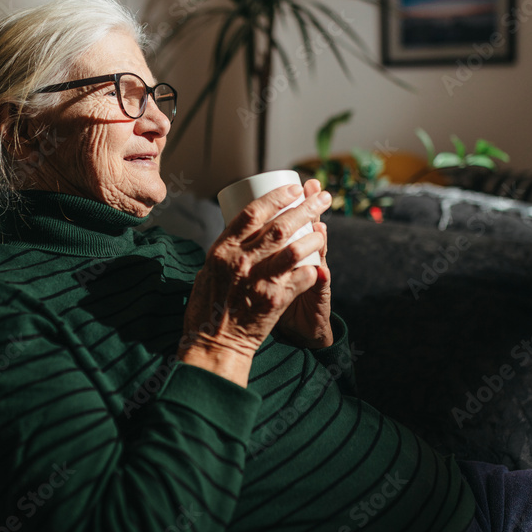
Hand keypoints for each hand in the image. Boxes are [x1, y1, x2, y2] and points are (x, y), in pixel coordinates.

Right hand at [178, 183, 330, 385]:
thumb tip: (245, 231)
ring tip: (323, 229)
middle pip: (279, 226)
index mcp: (222, 249)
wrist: (213, 343)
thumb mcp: (207, 269)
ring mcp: (258, 280)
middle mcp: (241, 261)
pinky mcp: (274, 300)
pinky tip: (316, 265)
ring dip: (314, 237)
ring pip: (294, 250)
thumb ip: (227, 251)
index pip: (252, 212)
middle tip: (323, 198)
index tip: (294, 189)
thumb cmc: (207, 306)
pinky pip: (300, 278)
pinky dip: (310, 270)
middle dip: (305, 208)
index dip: (276, 196)